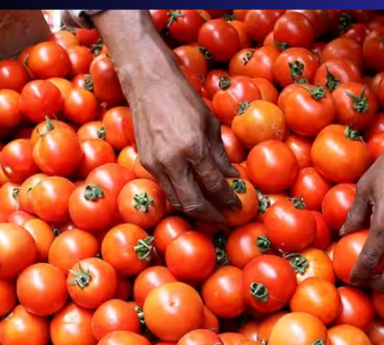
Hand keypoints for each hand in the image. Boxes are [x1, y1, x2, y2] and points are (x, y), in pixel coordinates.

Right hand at [91, 10, 240, 223]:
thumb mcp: (210, 123)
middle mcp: (172, 161)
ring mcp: (156, 164)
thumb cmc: (184, 98)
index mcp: (193, 148)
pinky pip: (166, 189)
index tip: (238, 206)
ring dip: (195, 211)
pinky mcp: (145, 163)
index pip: (214, 185)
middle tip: (224, 221)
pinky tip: (194, 197)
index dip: (228, 200)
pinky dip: (181, 197)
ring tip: (211, 214)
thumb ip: (220, 154)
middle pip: (193, 202)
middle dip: (211, 216)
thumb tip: (232, 177)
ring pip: (177, 200)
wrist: (148, 84)